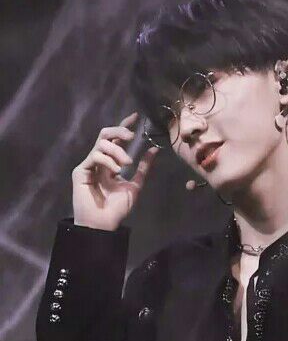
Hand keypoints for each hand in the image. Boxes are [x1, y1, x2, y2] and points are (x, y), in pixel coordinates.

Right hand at [71, 112, 158, 230]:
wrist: (104, 224)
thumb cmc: (117, 208)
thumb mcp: (135, 185)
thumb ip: (144, 168)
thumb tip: (154, 150)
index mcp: (111, 162)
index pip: (117, 139)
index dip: (124, 126)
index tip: (136, 117)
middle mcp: (99, 160)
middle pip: (106, 135)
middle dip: (120, 131)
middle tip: (132, 137)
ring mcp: (89, 164)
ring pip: (101, 143)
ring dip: (117, 151)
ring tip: (127, 164)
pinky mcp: (80, 170)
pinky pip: (95, 156)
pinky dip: (108, 160)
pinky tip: (116, 171)